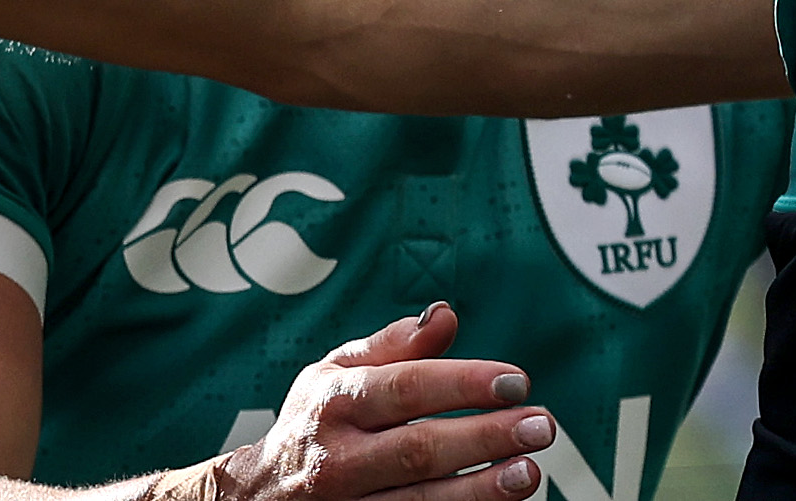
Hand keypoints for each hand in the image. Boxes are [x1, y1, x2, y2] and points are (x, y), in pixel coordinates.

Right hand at [176, 304, 555, 498]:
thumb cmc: (315, 423)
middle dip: (484, 438)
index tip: (518, 381)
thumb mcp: (335, 373)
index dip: (464, 383)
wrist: (255, 497)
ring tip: (529, 474)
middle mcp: (336, 459)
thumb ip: (394, 345)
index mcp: (335, 403)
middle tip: (540, 427)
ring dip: (479, 491)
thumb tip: (446, 313)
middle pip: (417, 450)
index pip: (405, 389)